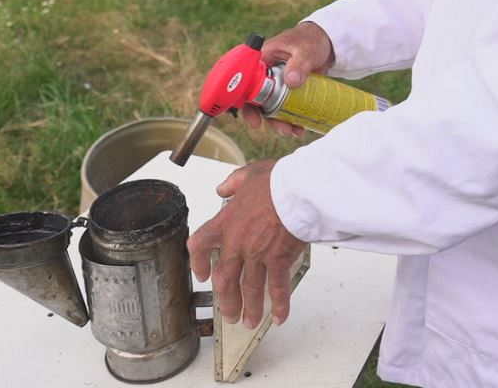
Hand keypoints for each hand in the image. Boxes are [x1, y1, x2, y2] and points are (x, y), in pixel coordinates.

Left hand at [187, 159, 306, 327]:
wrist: (298, 190)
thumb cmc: (277, 181)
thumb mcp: (248, 175)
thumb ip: (233, 183)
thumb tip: (222, 188)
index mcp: (226, 222)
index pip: (201, 245)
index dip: (198, 262)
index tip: (202, 274)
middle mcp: (237, 242)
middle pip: (224, 279)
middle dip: (226, 300)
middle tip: (229, 313)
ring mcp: (257, 254)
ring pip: (249, 288)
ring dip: (249, 308)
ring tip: (249, 322)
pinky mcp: (278, 259)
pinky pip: (277, 287)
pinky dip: (279, 304)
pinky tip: (279, 317)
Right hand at [239, 22, 336, 137]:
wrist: (326, 43)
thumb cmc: (310, 40)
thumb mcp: (305, 50)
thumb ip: (299, 63)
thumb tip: (291, 81)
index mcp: (262, 60)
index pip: (247, 84)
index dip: (247, 105)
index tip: (256, 121)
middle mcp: (266, 75)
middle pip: (258, 101)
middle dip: (268, 119)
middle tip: (282, 129)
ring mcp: (277, 84)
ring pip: (272, 107)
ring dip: (281, 122)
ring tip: (294, 131)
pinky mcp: (289, 91)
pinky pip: (286, 107)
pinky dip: (292, 118)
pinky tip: (301, 126)